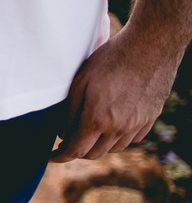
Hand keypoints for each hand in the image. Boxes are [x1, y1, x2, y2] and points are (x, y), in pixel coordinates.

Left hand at [50, 23, 177, 161]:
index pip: (75, 150)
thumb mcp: (80, 82)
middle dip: (78, 151)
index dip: (60, 156)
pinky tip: (112, 127)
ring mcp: (138, 124)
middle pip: (94, 154)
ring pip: (113, 148)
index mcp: (98, 120)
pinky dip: (119, 138)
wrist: (150, 46)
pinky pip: (132, 139)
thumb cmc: (110, 59)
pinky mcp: (151, 118)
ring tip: (89, 133)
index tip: (51, 157)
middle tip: (68, 141)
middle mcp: (119, 128)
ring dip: (98, 146)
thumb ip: (70, 112)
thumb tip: (63, 134)